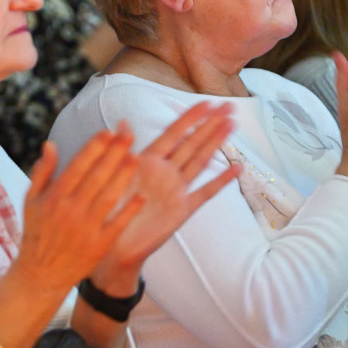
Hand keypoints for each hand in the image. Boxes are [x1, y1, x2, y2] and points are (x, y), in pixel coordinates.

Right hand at [14, 129, 145, 293]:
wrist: (41, 273)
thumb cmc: (37, 232)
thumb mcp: (31, 200)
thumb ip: (42, 171)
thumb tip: (51, 144)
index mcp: (55, 196)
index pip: (78, 165)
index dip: (95, 147)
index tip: (108, 132)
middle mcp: (71, 209)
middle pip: (97, 175)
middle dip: (114, 153)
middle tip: (129, 134)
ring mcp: (87, 227)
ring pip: (109, 195)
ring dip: (124, 176)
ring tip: (136, 157)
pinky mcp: (99, 244)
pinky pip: (117, 223)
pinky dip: (129, 210)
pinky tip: (141, 195)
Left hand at [91, 102, 239, 294]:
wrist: (113, 246)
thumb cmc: (110, 209)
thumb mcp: (113, 175)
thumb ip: (121, 149)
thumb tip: (120, 121)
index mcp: (148, 162)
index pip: (173, 133)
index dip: (189, 117)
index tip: (206, 101)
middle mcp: (166, 173)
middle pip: (192, 143)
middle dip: (210, 124)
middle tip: (229, 106)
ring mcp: (176, 190)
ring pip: (200, 161)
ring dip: (216, 143)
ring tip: (232, 124)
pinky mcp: (183, 210)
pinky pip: (205, 193)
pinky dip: (220, 181)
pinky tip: (236, 168)